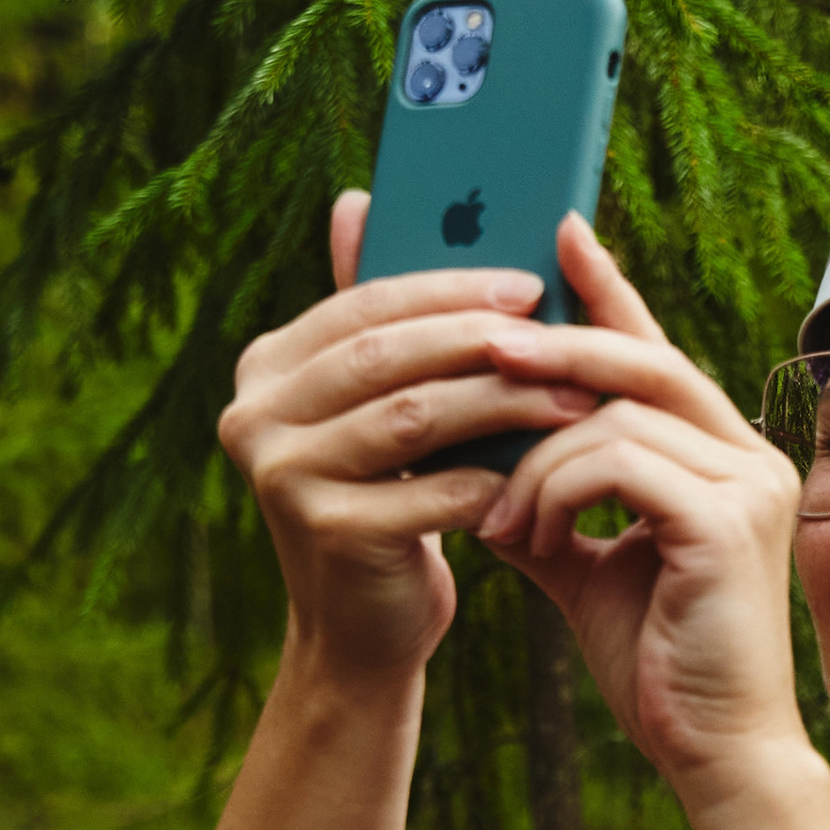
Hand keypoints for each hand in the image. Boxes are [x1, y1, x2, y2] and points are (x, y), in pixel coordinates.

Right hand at [218, 192, 599, 687]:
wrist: (363, 631)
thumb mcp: (375, 406)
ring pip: (414, 417)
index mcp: (266, 368)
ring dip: (504, 402)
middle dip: (481, 337)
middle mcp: (255, 416)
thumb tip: (355, 199)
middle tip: (559, 330)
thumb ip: (370, 314)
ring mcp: (283, 477)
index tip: (530, 283)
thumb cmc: (388, 501)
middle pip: (386, 355)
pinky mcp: (327, 535)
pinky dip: (492, 479)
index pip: (364, 306)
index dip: (448, 288)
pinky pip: (430, 492)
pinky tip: (543, 473)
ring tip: (574, 396)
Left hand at [472, 214, 814, 814]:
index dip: (606, 289)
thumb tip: (470, 447)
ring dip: (533, 461)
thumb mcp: (578, 561)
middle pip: (639, 361)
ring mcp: (748, 483)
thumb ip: (539, 497)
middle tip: (478, 348)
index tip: (554, 229)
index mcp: (719, 458)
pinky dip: (554, 491)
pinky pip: (618, 463)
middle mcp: (747, 455)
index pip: (654, 353)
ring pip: (613, 416)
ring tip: (498, 520)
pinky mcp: (729, 522)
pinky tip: (526, 539)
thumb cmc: (653, 662)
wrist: (710, 752)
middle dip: (552, 347)